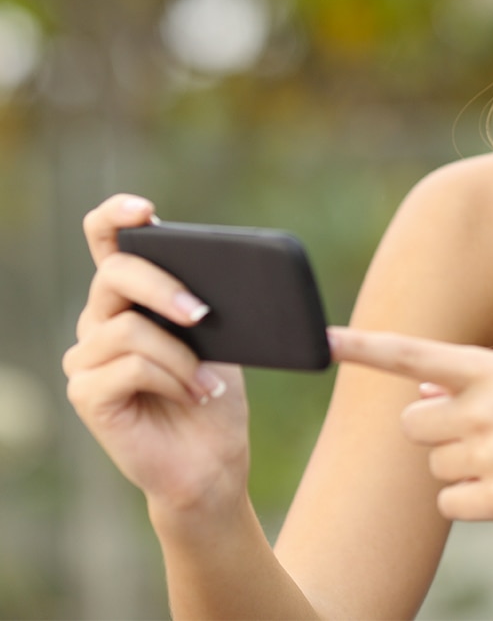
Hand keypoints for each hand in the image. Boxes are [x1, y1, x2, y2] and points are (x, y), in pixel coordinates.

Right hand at [63, 195, 248, 517]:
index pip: (105, 239)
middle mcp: (98, 321)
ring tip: (207, 382)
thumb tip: (227, 271)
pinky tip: (193, 395)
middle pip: (114, 274)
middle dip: (164, 286)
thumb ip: (206, 301)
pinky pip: (127, 366)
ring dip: (181, 355)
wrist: (212, 460)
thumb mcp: (221, 336)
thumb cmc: (215, 392)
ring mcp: (86, 358)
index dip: (116, 217)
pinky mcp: (86, 394)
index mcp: (131, 297)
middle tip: (203, 314)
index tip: (145, 211)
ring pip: (128, 328)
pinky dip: (171, 379)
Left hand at [329, 327, 492, 535]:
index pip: (415, 353)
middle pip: (414, 424)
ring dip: (461, 468)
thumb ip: (482, 381)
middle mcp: (485, 407)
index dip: (365, 346)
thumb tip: (424, 384)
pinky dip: (474, 502)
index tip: (324, 340)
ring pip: (433, 467)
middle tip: (483, 435)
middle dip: (437, 431)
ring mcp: (491, 454)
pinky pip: (451, 504)